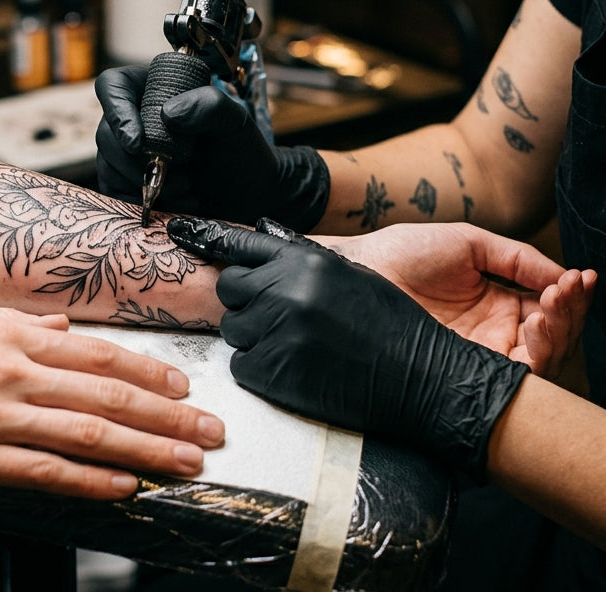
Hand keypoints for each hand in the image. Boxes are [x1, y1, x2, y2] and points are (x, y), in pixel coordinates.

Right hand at [0, 307, 224, 499]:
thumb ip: (17, 325)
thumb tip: (64, 330)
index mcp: (7, 333)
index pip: (99, 353)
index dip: (150, 373)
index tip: (183, 388)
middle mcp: (9, 370)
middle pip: (108, 395)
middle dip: (168, 415)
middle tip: (210, 431)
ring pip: (89, 434)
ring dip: (147, 450)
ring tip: (187, 462)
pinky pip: (47, 472)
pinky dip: (92, 480)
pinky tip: (125, 486)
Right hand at [94, 65, 330, 230]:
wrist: (250, 192)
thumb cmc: (243, 150)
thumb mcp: (235, 119)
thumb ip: (209, 104)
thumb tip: (167, 114)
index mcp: (153, 90)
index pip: (113, 86)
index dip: (116, 112)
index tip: (139, 142)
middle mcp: (134, 119)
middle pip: (105, 134)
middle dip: (137, 162)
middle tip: (178, 174)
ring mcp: (127, 153)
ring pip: (108, 166)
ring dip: (143, 184)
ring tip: (185, 189)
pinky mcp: (128, 184)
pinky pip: (114, 194)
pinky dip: (140, 203)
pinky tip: (174, 204)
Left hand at [166, 216, 528, 475]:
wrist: (425, 379)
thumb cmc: (393, 325)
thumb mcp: (351, 275)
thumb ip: (302, 255)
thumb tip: (262, 227)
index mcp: (307, 262)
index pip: (242, 246)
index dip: (210, 240)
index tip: (180, 230)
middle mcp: (287, 290)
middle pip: (230, 288)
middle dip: (247, 302)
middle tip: (278, 320)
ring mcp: (278, 331)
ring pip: (234, 329)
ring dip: (256, 339)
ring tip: (298, 349)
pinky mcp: (274, 372)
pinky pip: (242, 367)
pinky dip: (262, 372)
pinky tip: (297, 373)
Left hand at [316, 224, 595, 378]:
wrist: (358, 269)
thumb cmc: (403, 252)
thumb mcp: (470, 244)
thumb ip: (518, 259)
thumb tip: (565, 276)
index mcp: (500, 306)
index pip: (552, 311)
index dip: (572, 297)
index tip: (581, 278)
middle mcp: (494, 337)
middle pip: (553, 339)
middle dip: (571, 315)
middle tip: (569, 290)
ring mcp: (479, 357)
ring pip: (540, 361)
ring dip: (558, 332)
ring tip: (552, 304)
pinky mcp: (461, 375)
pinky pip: (510, 378)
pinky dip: (534, 354)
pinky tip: (533, 323)